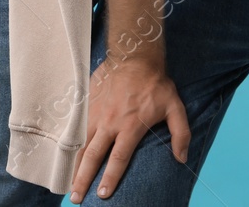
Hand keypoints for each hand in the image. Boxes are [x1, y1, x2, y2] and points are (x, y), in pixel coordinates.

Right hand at [70, 59, 189, 202]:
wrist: (134, 55)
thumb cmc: (156, 83)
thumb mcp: (175, 107)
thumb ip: (180, 134)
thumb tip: (182, 158)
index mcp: (130, 126)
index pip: (118, 158)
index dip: (110, 178)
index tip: (103, 195)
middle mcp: (110, 122)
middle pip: (93, 156)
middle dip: (84, 179)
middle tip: (77, 198)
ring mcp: (96, 113)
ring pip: (81, 144)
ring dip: (74, 166)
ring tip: (69, 184)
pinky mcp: (88, 104)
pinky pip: (76, 127)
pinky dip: (70, 144)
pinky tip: (66, 157)